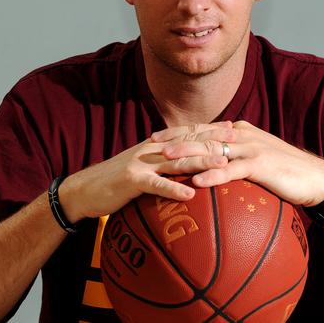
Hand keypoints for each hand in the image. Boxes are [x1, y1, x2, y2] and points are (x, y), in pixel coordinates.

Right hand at [59, 126, 230, 221]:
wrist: (85, 188)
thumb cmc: (117, 181)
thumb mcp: (142, 166)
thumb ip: (163, 162)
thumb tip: (188, 166)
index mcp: (155, 144)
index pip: (188, 133)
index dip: (210, 129)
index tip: (233, 127)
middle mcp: (151, 149)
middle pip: (187, 143)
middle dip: (214, 141)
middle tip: (238, 142)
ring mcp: (141, 163)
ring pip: (177, 161)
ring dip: (201, 163)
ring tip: (224, 166)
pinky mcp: (131, 181)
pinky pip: (156, 185)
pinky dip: (174, 190)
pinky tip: (190, 196)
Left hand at [152, 120, 323, 206]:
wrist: (314, 177)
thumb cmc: (282, 171)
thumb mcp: (254, 158)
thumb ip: (233, 156)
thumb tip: (210, 164)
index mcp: (237, 131)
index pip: (201, 129)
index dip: (177, 132)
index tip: (155, 137)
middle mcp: (240, 134)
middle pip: (201, 135)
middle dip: (175, 139)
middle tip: (151, 145)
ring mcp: (250, 148)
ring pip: (212, 149)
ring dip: (187, 154)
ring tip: (166, 159)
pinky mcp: (260, 165)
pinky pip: (232, 170)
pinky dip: (214, 175)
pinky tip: (197, 181)